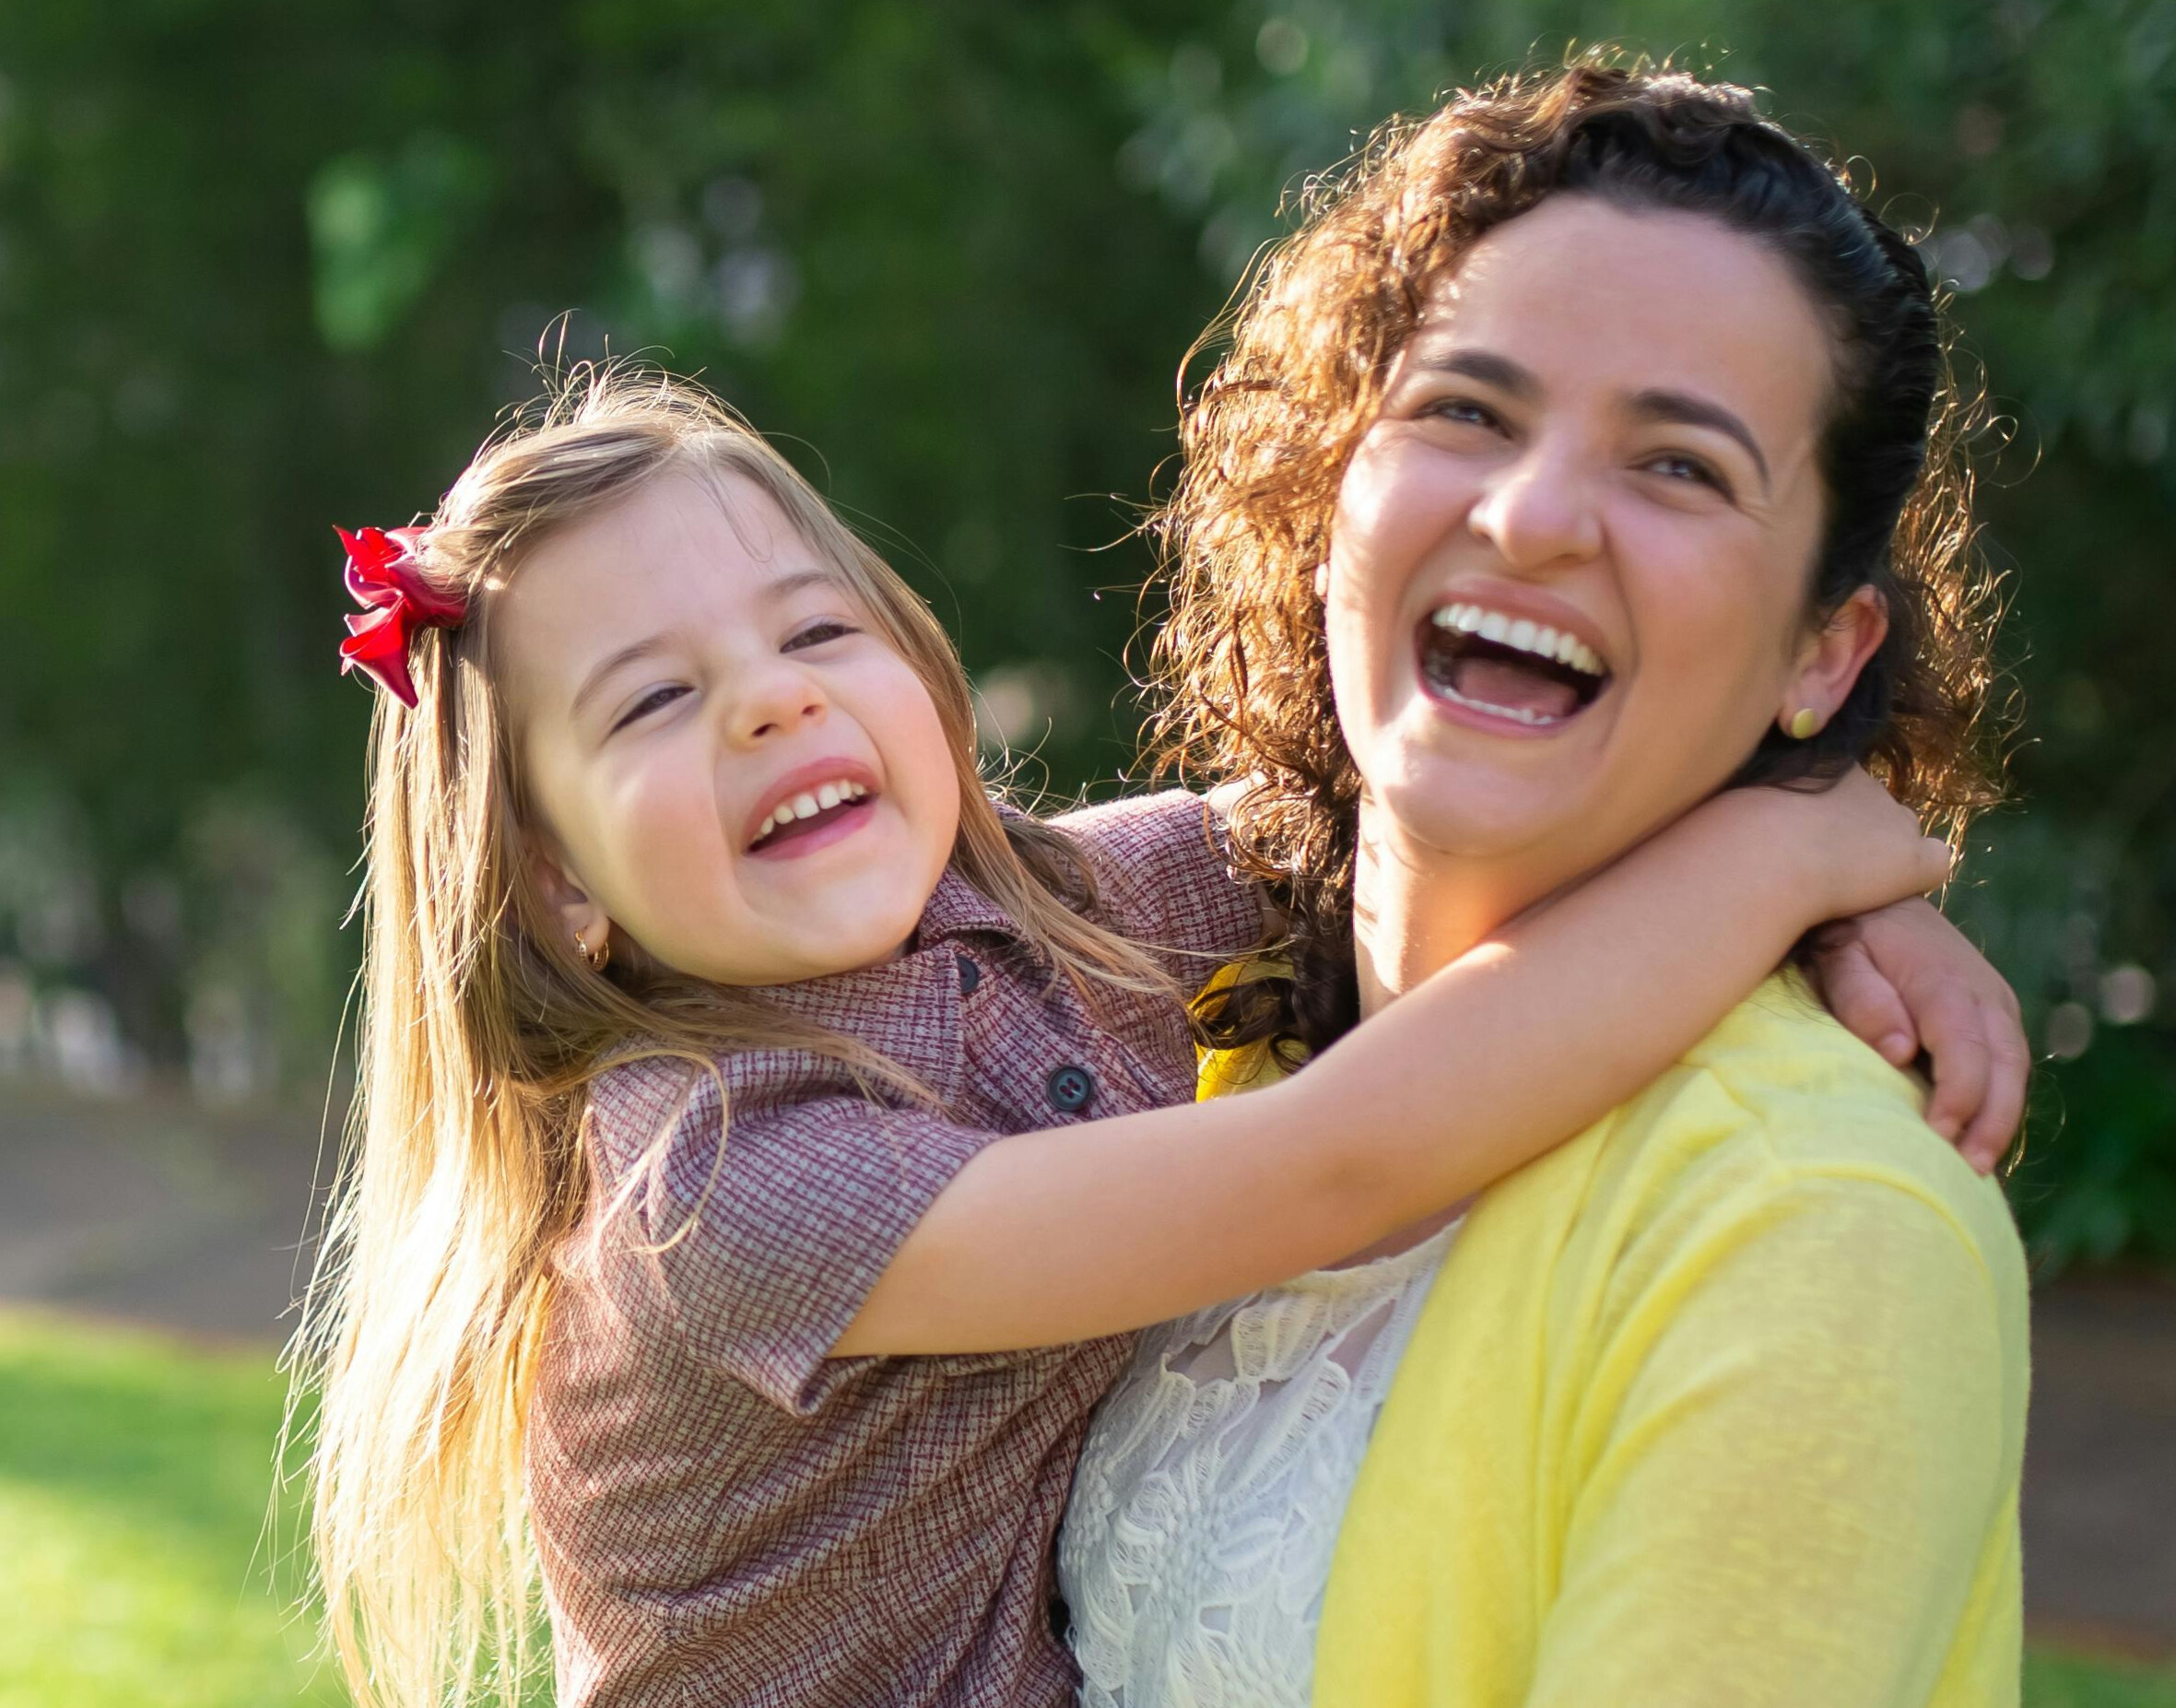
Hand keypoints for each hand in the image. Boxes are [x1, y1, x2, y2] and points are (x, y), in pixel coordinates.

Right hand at [1725, 767, 1953, 924]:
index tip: (1802, 835)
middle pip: (1872, 809)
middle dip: (1855, 831)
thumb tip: (1751, 808)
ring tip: (1845, 881)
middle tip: (1820, 861)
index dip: (1825, 815)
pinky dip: (1918, 873)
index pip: (1840, 787)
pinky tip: (1892, 889)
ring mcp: (1896, 821)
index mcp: (1829, 766)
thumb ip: (1759, 794)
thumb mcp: (1741, 792)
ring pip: (1899, 834)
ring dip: (1879, 853)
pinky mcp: (1915, 860)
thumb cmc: (1739, 826)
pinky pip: (1935, 860)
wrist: (1769, 855)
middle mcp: (1869, 785)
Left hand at [1805, 899, 2027, 1173]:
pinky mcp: (1993, 1012)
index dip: (1958, 1097)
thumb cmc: (1843, 932)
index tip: (1937, 1135)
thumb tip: (1900, 1051)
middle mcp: (1983, 993)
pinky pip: (2007, 1062)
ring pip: (2014, 1068)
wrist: (1873, 892)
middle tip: (1969, 1171)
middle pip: (2004, 1066)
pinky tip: (1977, 1135)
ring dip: (2002, 1118)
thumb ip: (1863, 1000)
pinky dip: (1999, 1099)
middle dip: (1991, 1121)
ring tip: (1977, 1166)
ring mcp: (1994, 1001)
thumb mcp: (1837, 956)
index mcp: (1945, 982)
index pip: (1965, 1049)